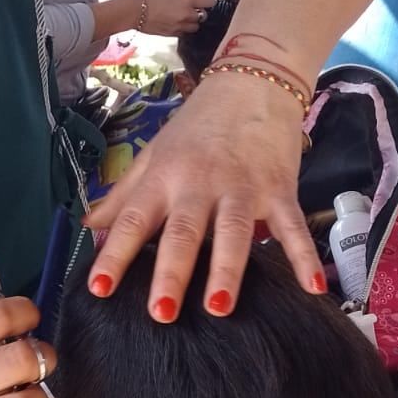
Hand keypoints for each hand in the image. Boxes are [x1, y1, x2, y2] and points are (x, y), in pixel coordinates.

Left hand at [85, 73, 322, 318]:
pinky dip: (303, 255)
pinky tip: (310, 286)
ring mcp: (242, 187)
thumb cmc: (196, 127)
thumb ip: (122, 195)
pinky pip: (292, 226)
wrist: (251, 84)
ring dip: (227, 271)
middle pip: (183, 232)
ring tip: (218, 308)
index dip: (115, 254)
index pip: (132, 220)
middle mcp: (199, 184)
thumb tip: (87, 226)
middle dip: (171, 272)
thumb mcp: (153, 155)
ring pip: (233, 232)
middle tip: (160, 312)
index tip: (100, 288)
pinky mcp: (280, 189)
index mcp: (163, 178)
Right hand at [136, 0, 214, 37]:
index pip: (209, 2)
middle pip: (203, 16)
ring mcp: (180, 26)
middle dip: (199, 12)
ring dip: (191, 22)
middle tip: (191, 8)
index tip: (206, 0)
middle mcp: (186, 14)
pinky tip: (173, 23)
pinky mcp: (172, 34)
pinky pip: (183, 33)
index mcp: (187, 0)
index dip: (209, 1)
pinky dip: (181, 29)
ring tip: (182, 17)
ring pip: (195, 27)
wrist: (133, 11)